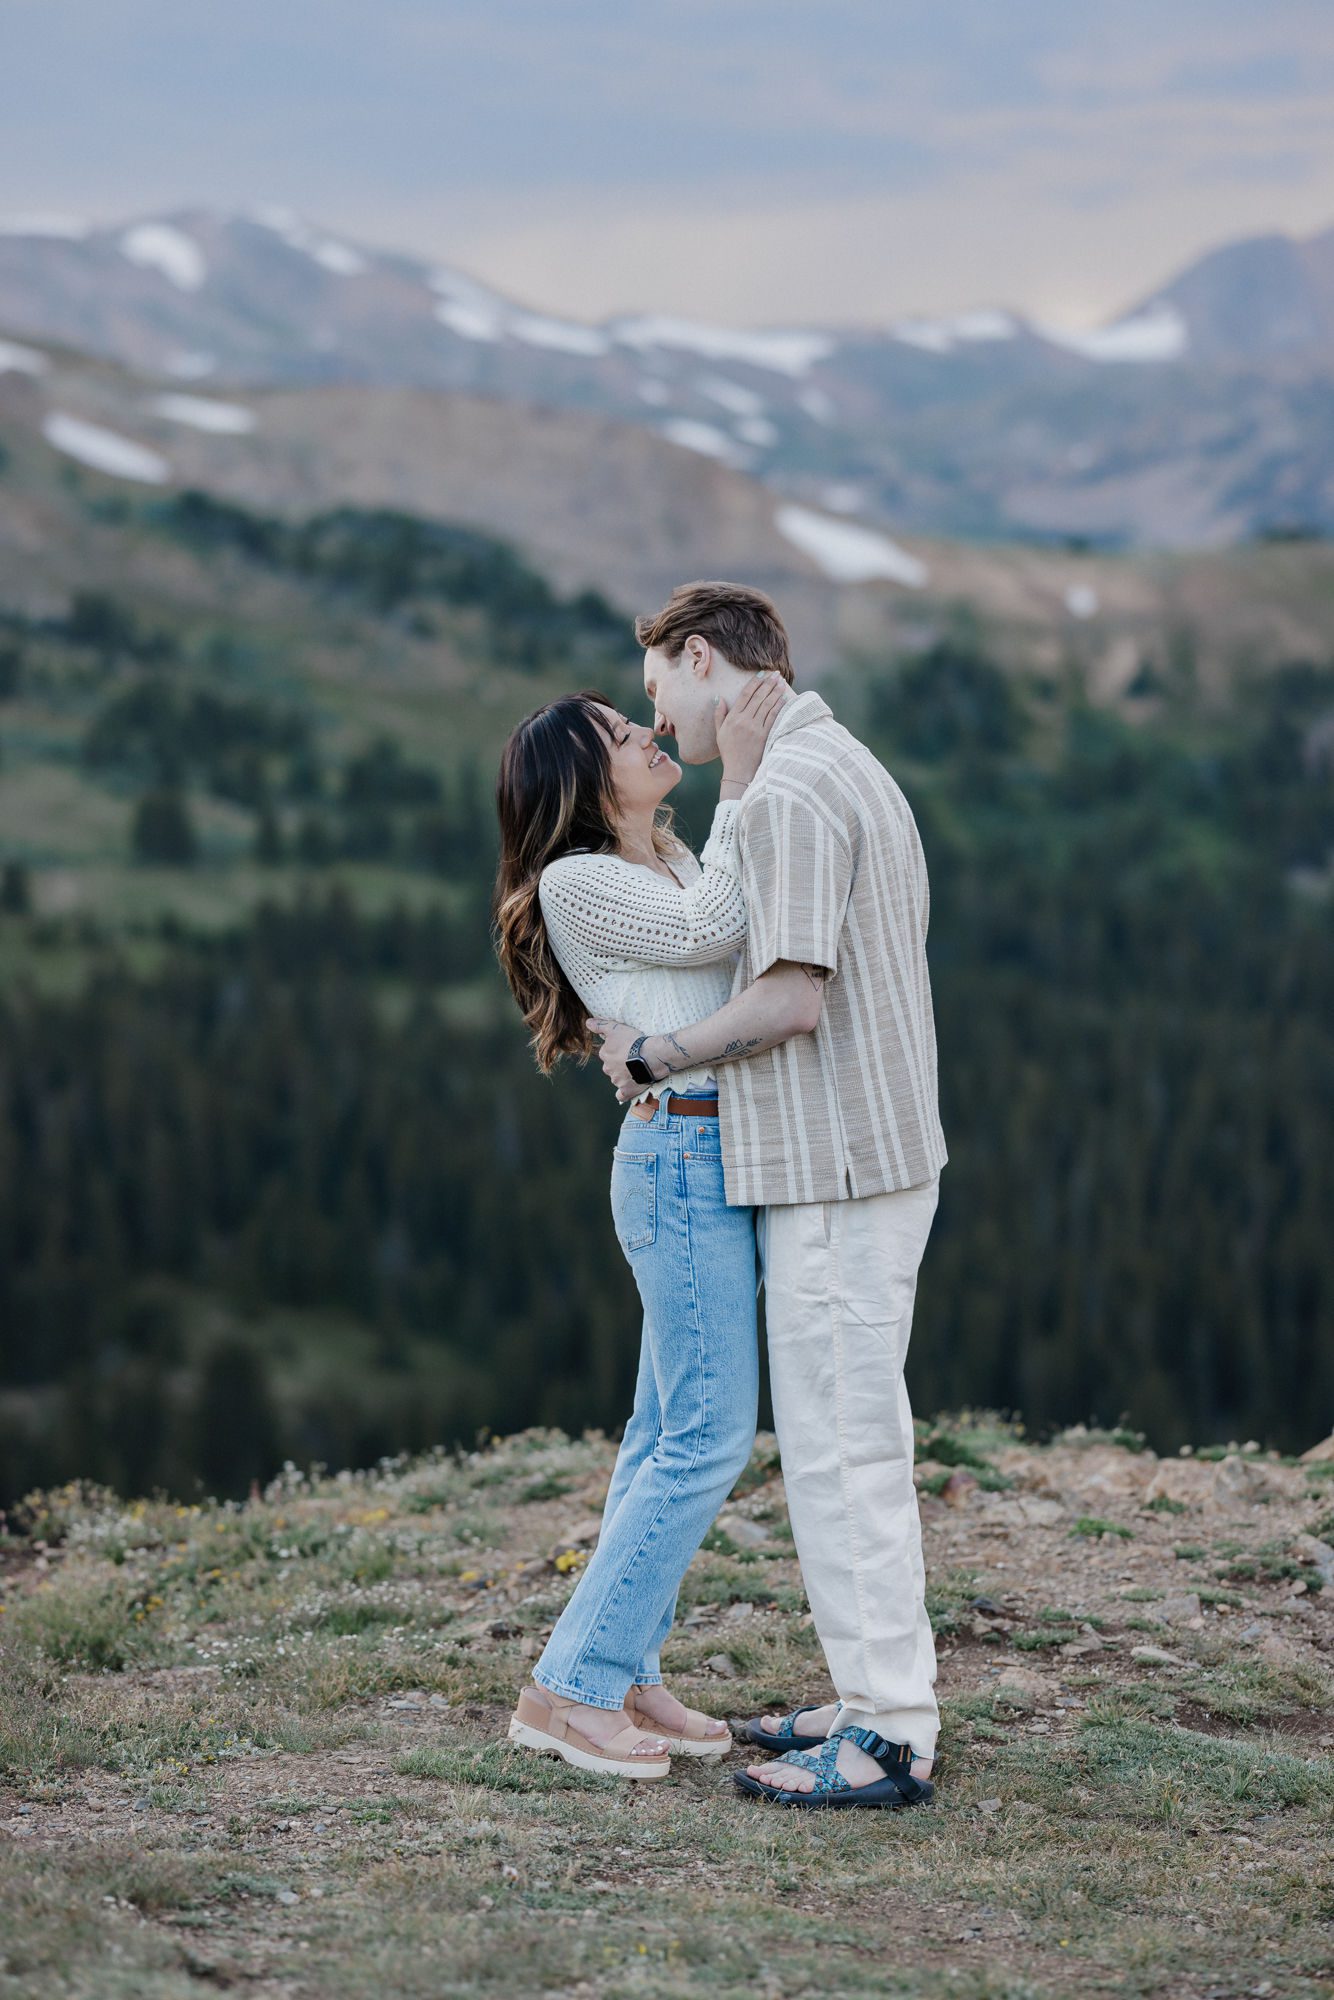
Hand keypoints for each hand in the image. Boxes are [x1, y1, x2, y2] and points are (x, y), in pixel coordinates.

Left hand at [587, 1018, 654, 1101]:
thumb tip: (587, 1022)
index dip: (617, 1050)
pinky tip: (628, 1089)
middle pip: (611, 1066)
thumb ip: (600, 1025)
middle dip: (619, 1063)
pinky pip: (622, 1095)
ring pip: (617, 1078)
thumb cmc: (633, 1041)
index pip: (607, 1053)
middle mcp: (608, 1069)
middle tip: (632, 1058)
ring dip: (624, 1075)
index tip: (626, 1047)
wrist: (650, 1056)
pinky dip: (624, 1093)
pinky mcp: (627, 1090)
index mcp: (605, 1054)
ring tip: (637, 1069)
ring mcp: (617, 1081)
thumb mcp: (616, 1028)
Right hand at [715, 672, 785, 788]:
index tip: (762, 673)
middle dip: (768, 683)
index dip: (755, 682)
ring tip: (782, 682)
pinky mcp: (764, 736)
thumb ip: (719, 715)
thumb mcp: (719, 733)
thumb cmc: (729, 753)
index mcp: (732, 718)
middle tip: (776, 673)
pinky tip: (783, 698)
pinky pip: (773, 717)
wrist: (738, 772)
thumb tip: (719, 698)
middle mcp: (744, 721)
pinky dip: (778, 706)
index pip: (745, 694)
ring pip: (767, 705)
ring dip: (775, 692)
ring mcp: (755, 728)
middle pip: (758, 697)